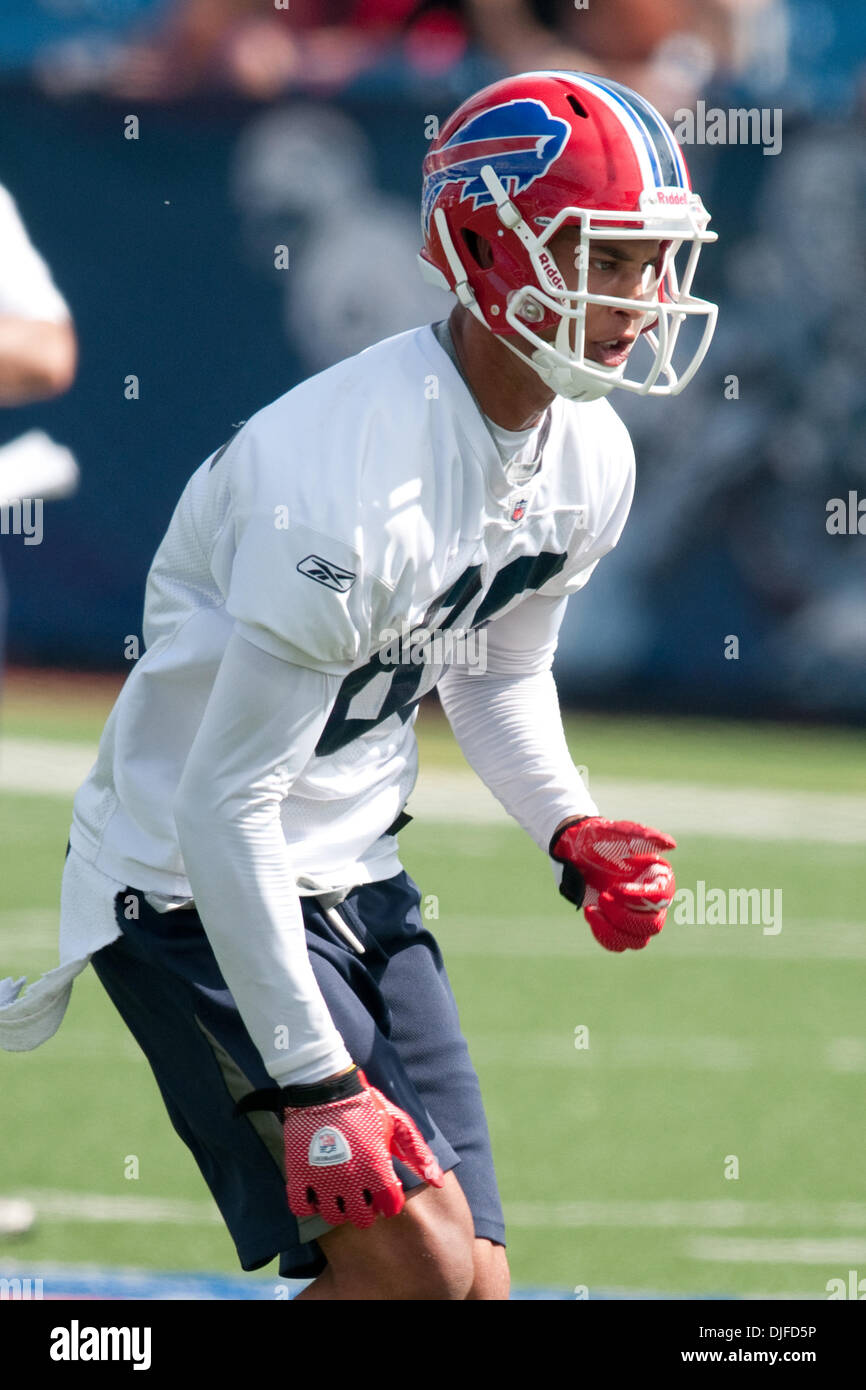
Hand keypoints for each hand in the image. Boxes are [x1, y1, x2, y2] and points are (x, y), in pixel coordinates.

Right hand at [281, 1066, 444, 1228]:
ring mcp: (323, 1179)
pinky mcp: (299, 1173)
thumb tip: (438, 1182)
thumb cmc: (366, 1105)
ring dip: (338, 1209)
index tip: (385, 1196)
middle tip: (361, 1198)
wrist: (326, 1089)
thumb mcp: (398, 1123)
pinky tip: (316, 1193)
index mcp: (377, 1169)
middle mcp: (352, 1180)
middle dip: (365, 1211)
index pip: (390, 1207)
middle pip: (361, 1218)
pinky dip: (309, 1205)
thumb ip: (418, 1153)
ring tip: (339, 1195)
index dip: (389, 1204)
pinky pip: (301, 1207)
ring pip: (333, 1216)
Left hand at [550, 815, 675, 951]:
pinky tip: (590, 913)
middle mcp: (652, 900)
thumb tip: (671, 844)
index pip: (661, 898)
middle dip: (624, 916)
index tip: (615, 889)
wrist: (576, 850)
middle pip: (652, 925)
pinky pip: (619, 944)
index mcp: (658, 878)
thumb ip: (644, 837)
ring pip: (638, 941)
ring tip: (591, 909)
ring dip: (612, 929)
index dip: (640, 898)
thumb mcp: (620, 834)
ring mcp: (636, 916)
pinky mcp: (619, 927)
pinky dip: (603, 935)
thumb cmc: (601, 839)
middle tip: (602, 896)